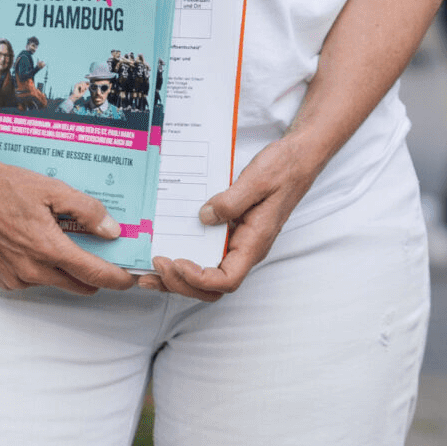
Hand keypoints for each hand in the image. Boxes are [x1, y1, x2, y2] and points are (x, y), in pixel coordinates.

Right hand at [0, 153, 135, 294]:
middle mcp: (30, 270)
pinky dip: (42, 268)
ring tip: (64, 240)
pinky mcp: (1, 278)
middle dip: (94, 276)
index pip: (92, 274)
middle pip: (76, 284)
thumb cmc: (9, 187)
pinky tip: (39, 245)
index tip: (128, 279)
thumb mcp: (55, 191)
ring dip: (65, 269)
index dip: (114, 278)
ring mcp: (13, 277)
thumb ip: (87, 211)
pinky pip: (32, 280)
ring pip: (53, 281)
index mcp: (48, 249)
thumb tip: (111, 231)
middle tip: (105, 259)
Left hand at [136, 138, 313, 301]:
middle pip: (212, 287)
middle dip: (180, 283)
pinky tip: (166, 250)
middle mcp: (246, 249)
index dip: (198, 279)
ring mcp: (238, 243)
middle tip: (153, 267)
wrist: (298, 158)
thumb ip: (232, 200)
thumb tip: (204, 217)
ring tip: (148, 273)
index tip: (176, 261)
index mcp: (255, 242)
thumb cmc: (283, 168)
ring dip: (177, 279)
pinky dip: (184, 260)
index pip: (226, 280)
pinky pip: (206, 256)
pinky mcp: (230, 234)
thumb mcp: (258, 179)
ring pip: (206, 276)